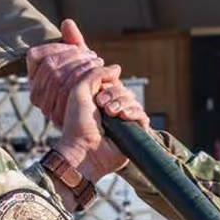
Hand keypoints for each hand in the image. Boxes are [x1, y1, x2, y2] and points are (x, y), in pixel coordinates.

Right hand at [27, 19, 103, 126]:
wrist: (101, 121)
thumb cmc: (91, 89)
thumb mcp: (82, 64)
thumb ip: (73, 43)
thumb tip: (67, 22)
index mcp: (36, 80)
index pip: (35, 55)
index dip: (55, 47)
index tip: (76, 48)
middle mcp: (35, 94)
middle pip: (49, 64)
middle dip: (73, 56)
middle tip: (92, 55)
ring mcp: (45, 106)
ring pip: (58, 74)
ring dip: (81, 65)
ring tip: (97, 62)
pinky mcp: (57, 115)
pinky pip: (68, 87)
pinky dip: (85, 76)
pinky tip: (98, 73)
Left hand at [53, 64, 126, 182]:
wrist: (84, 150)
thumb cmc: (77, 124)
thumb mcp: (80, 91)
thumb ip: (95, 74)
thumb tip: (117, 68)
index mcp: (99, 100)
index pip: (113, 82)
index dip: (108, 84)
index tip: (98, 95)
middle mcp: (112, 109)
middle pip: (124, 90)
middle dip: (114, 94)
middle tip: (102, 107)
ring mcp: (123, 121)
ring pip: (134, 101)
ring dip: (122, 103)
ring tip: (111, 114)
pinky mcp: (133, 132)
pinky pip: (142, 115)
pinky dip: (134, 113)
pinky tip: (124, 117)